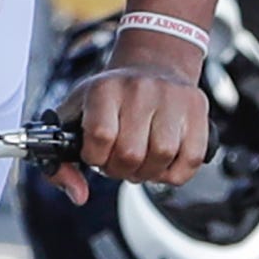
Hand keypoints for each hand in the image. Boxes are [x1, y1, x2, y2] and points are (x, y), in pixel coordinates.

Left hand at [58, 50, 209, 195]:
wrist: (151, 65)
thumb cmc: (111, 97)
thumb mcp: (76, 115)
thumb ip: (62, 161)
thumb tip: (77, 194)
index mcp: (105, 89)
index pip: (100, 136)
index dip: (96, 158)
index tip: (97, 155)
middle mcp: (140, 89)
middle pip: (131, 153)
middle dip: (121, 170)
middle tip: (120, 162)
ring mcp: (172, 97)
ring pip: (162, 157)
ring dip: (149, 172)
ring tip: (141, 161)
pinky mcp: (197, 109)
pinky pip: (191, 159)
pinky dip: (175, 173)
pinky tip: (163, 163)